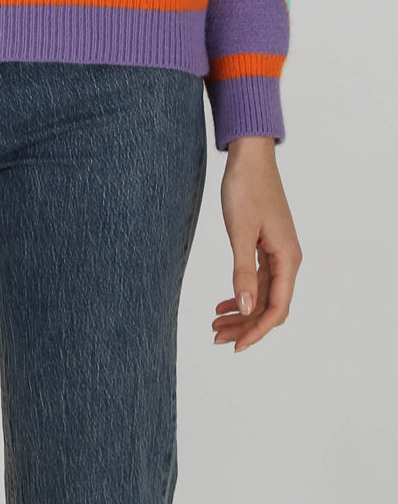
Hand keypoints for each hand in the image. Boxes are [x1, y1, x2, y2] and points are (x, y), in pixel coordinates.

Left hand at [213, 136, 301, 352]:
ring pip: (262, 294)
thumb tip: (246, 309)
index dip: (257, 331)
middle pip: (270, 305)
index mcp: (287, 258)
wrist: (250, 157)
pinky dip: (241, 293)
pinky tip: (224, 304)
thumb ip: (242, 271)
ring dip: (241, 312)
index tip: (235, 347)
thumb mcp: (240, 231)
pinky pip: (258, 279)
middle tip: (216, 339)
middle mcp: (287, 259)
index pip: (277, 308)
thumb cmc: (246, 188)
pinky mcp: (267, 245)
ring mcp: (278, 252)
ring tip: (215, 326)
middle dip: (245, 326)